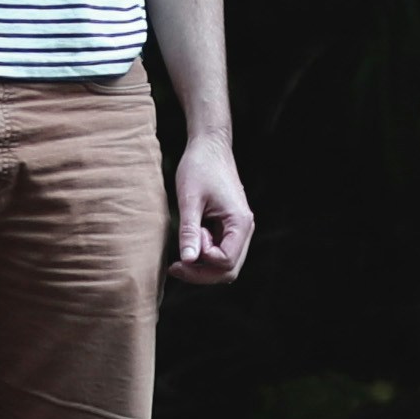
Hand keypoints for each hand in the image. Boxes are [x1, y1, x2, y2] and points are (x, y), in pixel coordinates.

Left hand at [168, 134, 254, 283]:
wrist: (209, 146)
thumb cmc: (199, 166)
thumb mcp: (189, 199)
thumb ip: (189, 231)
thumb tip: (187, 261)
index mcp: (240, 222)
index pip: (226, 262)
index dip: (204, 262)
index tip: (189, 242)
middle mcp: (244, 229)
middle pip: (229, 270)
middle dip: (201, 273)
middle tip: (175, 265)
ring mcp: (238, 229)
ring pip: (225, 264)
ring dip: (203, 266)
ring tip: (182, 251)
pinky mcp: (230, 227)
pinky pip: (221, 252)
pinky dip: (204, 255)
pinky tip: (188, 245)